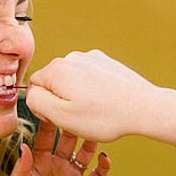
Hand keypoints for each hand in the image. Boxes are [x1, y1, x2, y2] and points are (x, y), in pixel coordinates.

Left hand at [4, 119, 110, 175]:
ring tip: (95, 130)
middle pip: (68, 139)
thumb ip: (21, 167)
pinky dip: (103, 167)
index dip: (49, 122)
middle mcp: (56, 164)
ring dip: (90, 142)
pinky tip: (105, 158)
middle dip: (72, 126)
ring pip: (84, 153)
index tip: (52, 106)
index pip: (45, 136)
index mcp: (38, 160)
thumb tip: (23, 146)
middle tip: (78, 111)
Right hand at [28, 50, 175, 163]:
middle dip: (62, 100)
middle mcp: (72, 57)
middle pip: (54, 82)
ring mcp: (91, 58)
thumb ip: (37, 101)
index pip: (35, 87)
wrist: (144, 108)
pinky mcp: (106, 63)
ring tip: (96, 110)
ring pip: (72, 80)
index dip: (45, 107)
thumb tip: (31, 93)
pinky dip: (94, 90)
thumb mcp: (61, 116)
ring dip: (78, 96)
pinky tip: (106, 102)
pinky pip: (90, 78)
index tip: (62, 118)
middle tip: (80, 117)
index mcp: (57, 69)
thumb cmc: (105, 117)